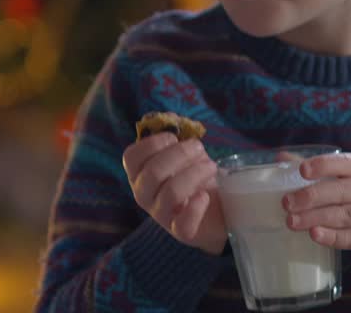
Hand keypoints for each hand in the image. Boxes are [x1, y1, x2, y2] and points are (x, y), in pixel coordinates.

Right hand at [122, 133, 224, 254]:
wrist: (219, 206)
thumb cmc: (197, 175)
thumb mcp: (186, 152)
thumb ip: (175, 134)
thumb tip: (169, 117)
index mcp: (140, 173)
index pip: (131, 157)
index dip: (152, 143)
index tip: (173, 137)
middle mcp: (144, 195)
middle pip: (153, 172)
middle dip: (179, 155)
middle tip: (199, 148)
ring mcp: (161, 215)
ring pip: (170, 193)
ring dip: (194, 174)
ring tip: (212, 167)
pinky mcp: (182, 232)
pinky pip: (183, 223)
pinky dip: (196, 207)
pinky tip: (205, 196)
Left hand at [284, 152, 350, 275]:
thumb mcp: (347, 184)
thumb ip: (318, 171)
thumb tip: (281, 157)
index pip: (346, 162)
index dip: (324, 165)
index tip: (301, 171)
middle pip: (343, 191)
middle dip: (311, 196)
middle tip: (286, 203)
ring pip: (346, 215)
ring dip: (316, 218)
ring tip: (292, 221)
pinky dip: (332, 236)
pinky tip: (314, 234)